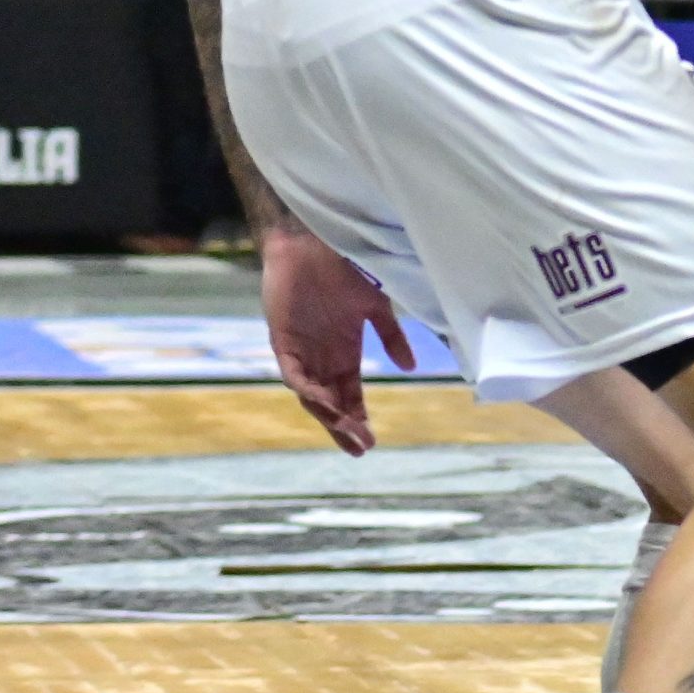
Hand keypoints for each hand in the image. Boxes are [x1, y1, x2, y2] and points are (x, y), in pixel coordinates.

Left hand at [261, 225, 414, 455]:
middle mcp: (321, 360)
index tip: (371, 441)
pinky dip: (308, 391)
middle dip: (344, 427)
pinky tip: (324, 402)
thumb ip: (391, 338)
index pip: (350, 395)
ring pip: (312, 396)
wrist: (314, 245)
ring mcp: (301, 353)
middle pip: (331, 403)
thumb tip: (411, 367)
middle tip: (361, 447)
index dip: (358, 418)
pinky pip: (294, 376)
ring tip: (348, 432)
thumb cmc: (343, 271)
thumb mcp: (376, 308)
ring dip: (328, 415)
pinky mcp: (283, 343)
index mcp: (344, 354)